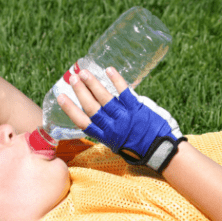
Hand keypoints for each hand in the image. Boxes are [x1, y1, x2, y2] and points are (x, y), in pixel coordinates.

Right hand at [57, 67, 185, 172]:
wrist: (160, 150)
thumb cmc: (139, 149)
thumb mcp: (118, 145)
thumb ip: (108, 132)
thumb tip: (99, 121)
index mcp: (105, 136)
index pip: (82, 122)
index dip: (70, 109)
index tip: (61, 97)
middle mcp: (112, 126)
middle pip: (91, 107)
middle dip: (80, 91)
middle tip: (73, 78)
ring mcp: (124, 116)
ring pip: (105, 98)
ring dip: (93, 84)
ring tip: (84, 72)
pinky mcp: (137, 108)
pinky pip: (125, 92)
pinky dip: (116, 80)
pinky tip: (108, 70)